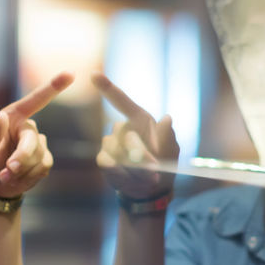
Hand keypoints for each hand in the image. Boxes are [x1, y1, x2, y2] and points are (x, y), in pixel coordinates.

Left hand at [0, 71, 74, 198]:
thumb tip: (1, 116)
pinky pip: (42, 168)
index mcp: (13, 117)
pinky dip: (27, 177)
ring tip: (4, 177)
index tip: (71, 74)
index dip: (54, 87)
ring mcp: (38, 144)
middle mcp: (27, 128)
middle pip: (33, 142)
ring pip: (38, 158)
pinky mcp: (44, 160)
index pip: (36, 100)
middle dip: (21, 159)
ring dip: (20, 171)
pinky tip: (15, 179)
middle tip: (7, 171)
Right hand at [92, 72, 178, 198]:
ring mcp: (111, 143)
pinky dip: (122, 174)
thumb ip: (167, 136)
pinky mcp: (104, 159)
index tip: (93, 75)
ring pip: (116, 151)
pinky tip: (131, 180)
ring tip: (148, 178)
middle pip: (124, 135)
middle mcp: (123, 128)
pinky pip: (108, 163)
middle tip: (155, 169)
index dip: (107, 87)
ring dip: (134, 168)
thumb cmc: (164, 164)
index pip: (122, 101)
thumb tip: (167, 118)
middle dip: (140, 154)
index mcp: (140, 119)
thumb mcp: (171, 151)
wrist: (150, 189)